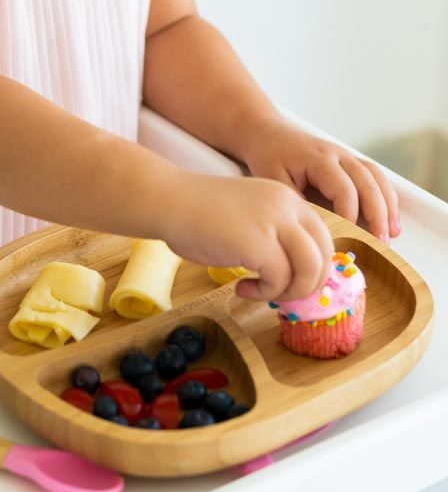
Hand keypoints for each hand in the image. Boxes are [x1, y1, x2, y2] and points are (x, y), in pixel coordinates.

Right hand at [165, 174, 333, 301]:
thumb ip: (272, 233)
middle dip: (307, 284)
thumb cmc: (196, 211)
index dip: (311, 266)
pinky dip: (264, 292)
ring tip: (261, 292)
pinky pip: (279, 280)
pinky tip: (241, 287)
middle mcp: (287, 206)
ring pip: (310, 270)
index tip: (289, 281)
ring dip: (289, 291)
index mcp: (285, 197)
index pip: (320, 237)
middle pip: (323, 255)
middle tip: (280, 295)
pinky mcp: (259, 244)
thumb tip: (292, 272)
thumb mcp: (247, 215)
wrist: (168, 201)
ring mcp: (274, 223)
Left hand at [239, 117, 399, 242]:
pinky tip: (390, 217)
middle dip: (376, 214)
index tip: (350, 238)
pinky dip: (386, 196)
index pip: (343, 189)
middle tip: (379, 242)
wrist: (267, 133)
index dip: (349, 215)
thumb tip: (318, 228)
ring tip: (391, 232)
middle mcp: (338, 155)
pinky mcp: (349, 161)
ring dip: (387, 206)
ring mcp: (346, 156)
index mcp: (319, 159)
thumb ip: (295, 202)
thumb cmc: (268, 157)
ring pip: (376, 179)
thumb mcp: (273, 180)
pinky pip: (375, 176)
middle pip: (367, 184)